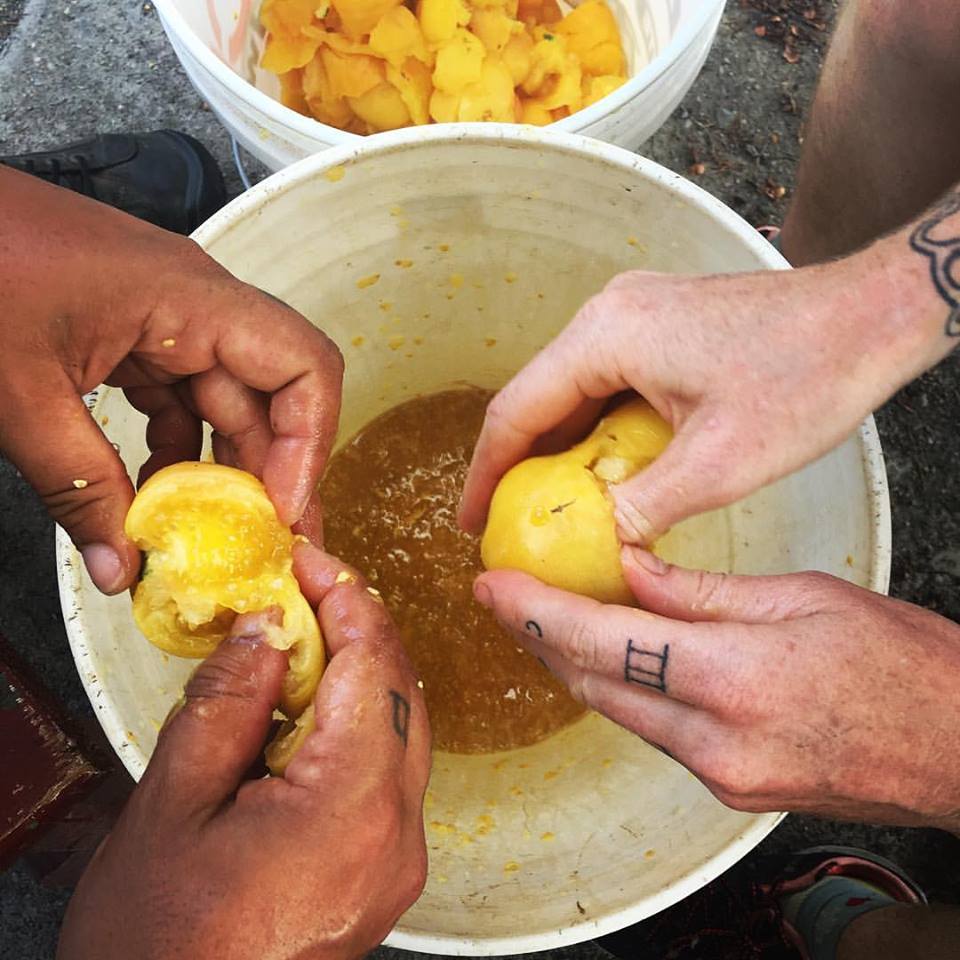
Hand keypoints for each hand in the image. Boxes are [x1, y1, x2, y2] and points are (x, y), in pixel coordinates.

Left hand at [0, 167, 342, 592]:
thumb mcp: (20, 393)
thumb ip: (78, 488)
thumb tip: (120, 568)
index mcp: (190, 299)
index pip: (304, 366)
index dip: (309, 445)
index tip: (282, 512)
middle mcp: (196, 306)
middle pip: (270, 397)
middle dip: (270, 478)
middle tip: (264, 551)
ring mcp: (166, 318)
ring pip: (224, 405)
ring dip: (220, 473)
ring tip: (208, 539)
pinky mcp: (135, 333)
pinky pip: (178, 401)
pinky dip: (175, 454)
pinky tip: (156, 500)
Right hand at [58, 544, 430, 959]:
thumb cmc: (156, 944)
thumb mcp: (172, 806)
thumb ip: (227, 702)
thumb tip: (268, 626)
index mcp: (352, 811)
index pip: (372, 668)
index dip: (345, 600)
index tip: (310, 562)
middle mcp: (396, 836)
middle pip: (400, 692)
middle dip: (358, 629)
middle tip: (307, 590)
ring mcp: (397, 861)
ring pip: (401, 730)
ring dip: (359, 674)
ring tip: (302, 640)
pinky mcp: (384, 875)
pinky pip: (388, 773)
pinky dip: (358, 726)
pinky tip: (310, 710)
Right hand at [459, 255, 937, 543]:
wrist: (875, 314)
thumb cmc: (806, 375)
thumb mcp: (718, 462)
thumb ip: (642, 507)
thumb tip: (595, 544)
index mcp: (606, 335)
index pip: (516, 411)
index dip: (485, 474)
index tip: (471, 523)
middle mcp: (610, 314)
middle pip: (540, 399)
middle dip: (520, 465)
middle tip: (509, 526)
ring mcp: (637, 314)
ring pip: (575, 392)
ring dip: (561, 450)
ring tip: (550, 510)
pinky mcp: (664, 326)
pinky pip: (609, 382)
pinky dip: (597, 429)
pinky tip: (604, 472)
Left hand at [474, 550, 959, 831]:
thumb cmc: (903, 663)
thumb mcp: (801, 597)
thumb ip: (698, 589)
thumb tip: (627, 566)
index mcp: (736, 678)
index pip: (604, 641)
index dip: (536, 612)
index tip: (492, 587)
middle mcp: (717, 739)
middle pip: (595, 684)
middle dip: (541, 639)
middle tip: (506, 597)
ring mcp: (720, 774)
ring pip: (618, 711)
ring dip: (575, 665)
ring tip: (545, 619)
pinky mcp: (728, 788)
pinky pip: (652, 731)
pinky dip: (621, 690)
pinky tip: (610, 657)